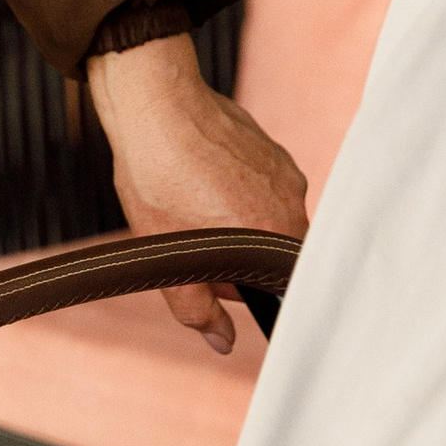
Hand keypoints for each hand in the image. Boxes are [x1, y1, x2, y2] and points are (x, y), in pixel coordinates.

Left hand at [86, 34, 309, 347]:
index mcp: (274, 232)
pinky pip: (259, 183)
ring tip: (187, 204)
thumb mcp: (166, 253)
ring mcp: (283, 168)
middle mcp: (292, 199)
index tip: (219, 283)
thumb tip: (222, 343)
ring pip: (265, 214)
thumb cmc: (157, 176)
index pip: (285, 283)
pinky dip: (231, 189)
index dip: (248, 290)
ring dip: (232, 221)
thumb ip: (197, 307)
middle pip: (274, 249)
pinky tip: (195, 179)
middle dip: (236, 256)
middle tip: (190, 242)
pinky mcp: (268, 146)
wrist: (153, 101)